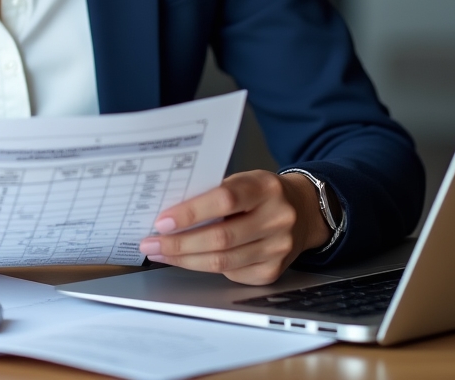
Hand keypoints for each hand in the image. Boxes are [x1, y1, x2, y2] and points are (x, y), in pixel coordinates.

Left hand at [138, 170, 333, 285]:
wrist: (303, 211)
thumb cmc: (261, 192)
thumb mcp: (242, 180)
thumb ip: (213, 193)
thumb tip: (170, 214)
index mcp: (265, 187)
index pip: (224, 200)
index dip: (190, 212)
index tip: (162, 221)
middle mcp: (276, 219)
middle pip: (221, 238)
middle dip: (180, 244)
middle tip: (151, 243)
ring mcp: (278, 248)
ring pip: (223, 262)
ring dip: (185, 260)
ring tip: (161, 253)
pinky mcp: (273, 271)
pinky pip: (231, 274)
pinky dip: (204, 267)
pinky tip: (187, 260)